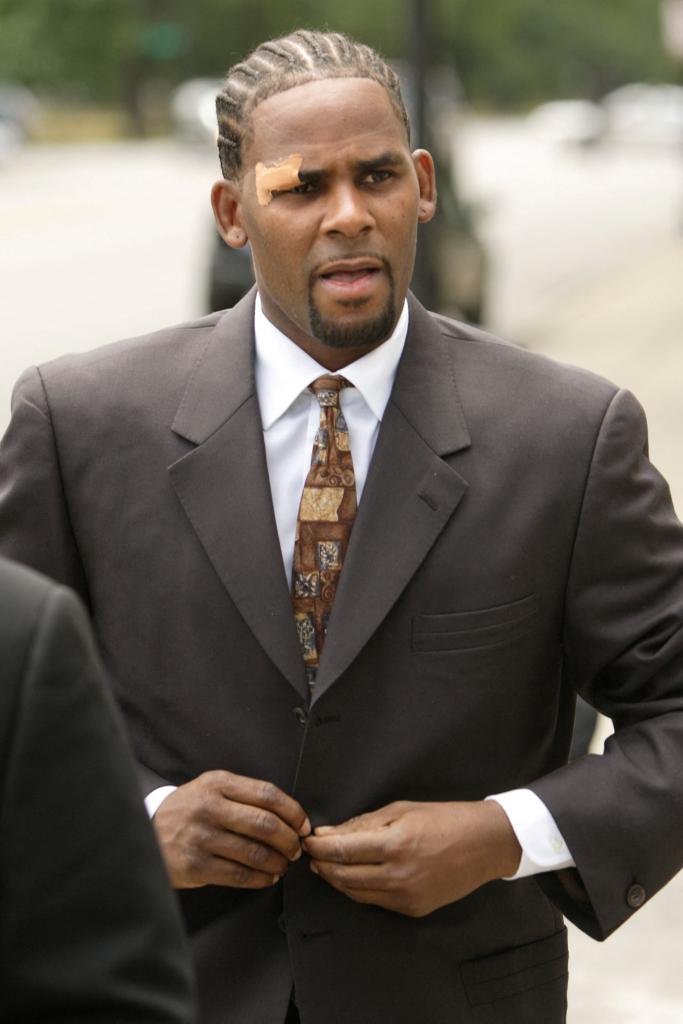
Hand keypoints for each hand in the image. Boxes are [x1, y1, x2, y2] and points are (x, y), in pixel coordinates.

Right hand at [153, 770, 310, 888]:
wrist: (145, 835)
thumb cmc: (188, 811)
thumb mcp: (210, 790)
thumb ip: (244, 796)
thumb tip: (289, 816)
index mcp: (217, 784)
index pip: (267, 794)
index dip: (293, 811)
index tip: (303, 825)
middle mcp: (209, 807)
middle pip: (265, 824)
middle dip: (289, 840)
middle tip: (296, 848)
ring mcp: (200, 837)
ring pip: (255, 852)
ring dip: (278, 862)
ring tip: (283, 865)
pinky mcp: (195, 865)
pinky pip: (239, 874)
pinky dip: (260, 878)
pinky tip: (267, 877)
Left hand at [303, 800, 520, 916]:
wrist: (484, 845)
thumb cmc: (444, 819)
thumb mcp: (402, 809)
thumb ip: (363, 824)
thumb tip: (329, 834)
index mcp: (396, 844)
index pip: (343, 850)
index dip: (319, 847)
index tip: (308, 840)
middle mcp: (399, 875)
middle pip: (343, 875)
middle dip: (322, 864)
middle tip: (311, 853)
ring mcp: (406, 897)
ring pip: (355, 893)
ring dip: (336, 878)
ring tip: (326, 864)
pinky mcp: (412, 910)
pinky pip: (374, 901)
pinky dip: (358, 889)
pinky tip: (353, 875)